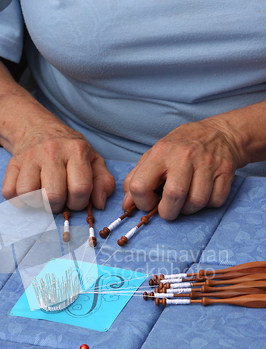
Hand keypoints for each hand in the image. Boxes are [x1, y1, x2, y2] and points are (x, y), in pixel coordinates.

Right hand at [1, 123, 114, 212]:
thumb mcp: (93, 160)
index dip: (79, 203)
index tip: (76, 199)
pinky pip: (10, 192)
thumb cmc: (70, 150)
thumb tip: (100, 204)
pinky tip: (28, 194)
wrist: (39, 128)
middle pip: (53, 196)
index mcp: (76, 151)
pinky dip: (18, 199)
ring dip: (37, 203)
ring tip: (43, 196)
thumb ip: (103, 181)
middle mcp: (52, 152)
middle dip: (58, 206)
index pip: (80, 189)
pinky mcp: (12, 164)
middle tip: (59, 199)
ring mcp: (30, 157)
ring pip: (29, 194)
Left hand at [122, 118, 243, 219]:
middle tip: (169, 208)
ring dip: (189, 209)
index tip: (149, 202)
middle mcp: (184, 156)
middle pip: (173, 196)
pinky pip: (215, 201)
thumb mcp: (154, 156)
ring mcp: (207, 163)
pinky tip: (204, 192)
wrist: (219, 133)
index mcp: (160, 152)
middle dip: (168, 212)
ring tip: (187, 199)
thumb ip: (136, 179)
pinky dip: (209, 203)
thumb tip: (127, 206)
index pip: (140, 186)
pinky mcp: (226, 171)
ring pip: (196, 202)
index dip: (142, 202)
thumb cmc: (180, 149)